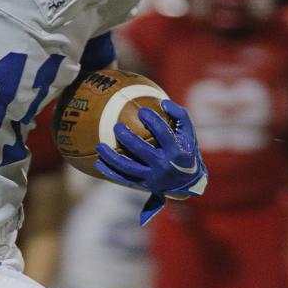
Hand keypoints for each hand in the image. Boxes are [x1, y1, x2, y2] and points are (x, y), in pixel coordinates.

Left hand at [95, 99, 207, 224]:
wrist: (187, 181)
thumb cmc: (185, 150)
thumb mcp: (189, 133)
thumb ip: (179, 116)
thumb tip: (163, 102)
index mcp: (176, 151)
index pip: (163, 134)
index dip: (152, 121)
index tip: (141, 111)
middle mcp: (164, 165)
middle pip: (141, 150)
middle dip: (127, 138)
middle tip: (116, 127)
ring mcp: (152, 177)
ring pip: (128, 167)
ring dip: (112, 157)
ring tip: (99, 146)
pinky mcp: (144, 184)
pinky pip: (123, 178)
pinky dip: (110, 171)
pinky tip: (98, 162)